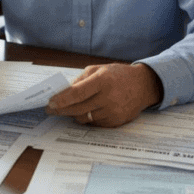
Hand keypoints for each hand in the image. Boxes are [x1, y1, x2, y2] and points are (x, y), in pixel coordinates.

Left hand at [45, 63, 162, 126]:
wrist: (143, 86)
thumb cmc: (118, 75)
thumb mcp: (99, 69)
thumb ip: (81, 80)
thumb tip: (63, 92)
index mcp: (103, 80)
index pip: (77, 93)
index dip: (61, 100)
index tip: (50, 103)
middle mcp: (108, 97)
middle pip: (78, 108)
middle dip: (61, 110)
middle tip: (51, 109)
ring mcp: (113, 112)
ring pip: (84, 118)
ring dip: (73, 114)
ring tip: (67, 109)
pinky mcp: (116, 122)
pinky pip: (94, 124)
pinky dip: (87, 118)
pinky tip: (85, 111)